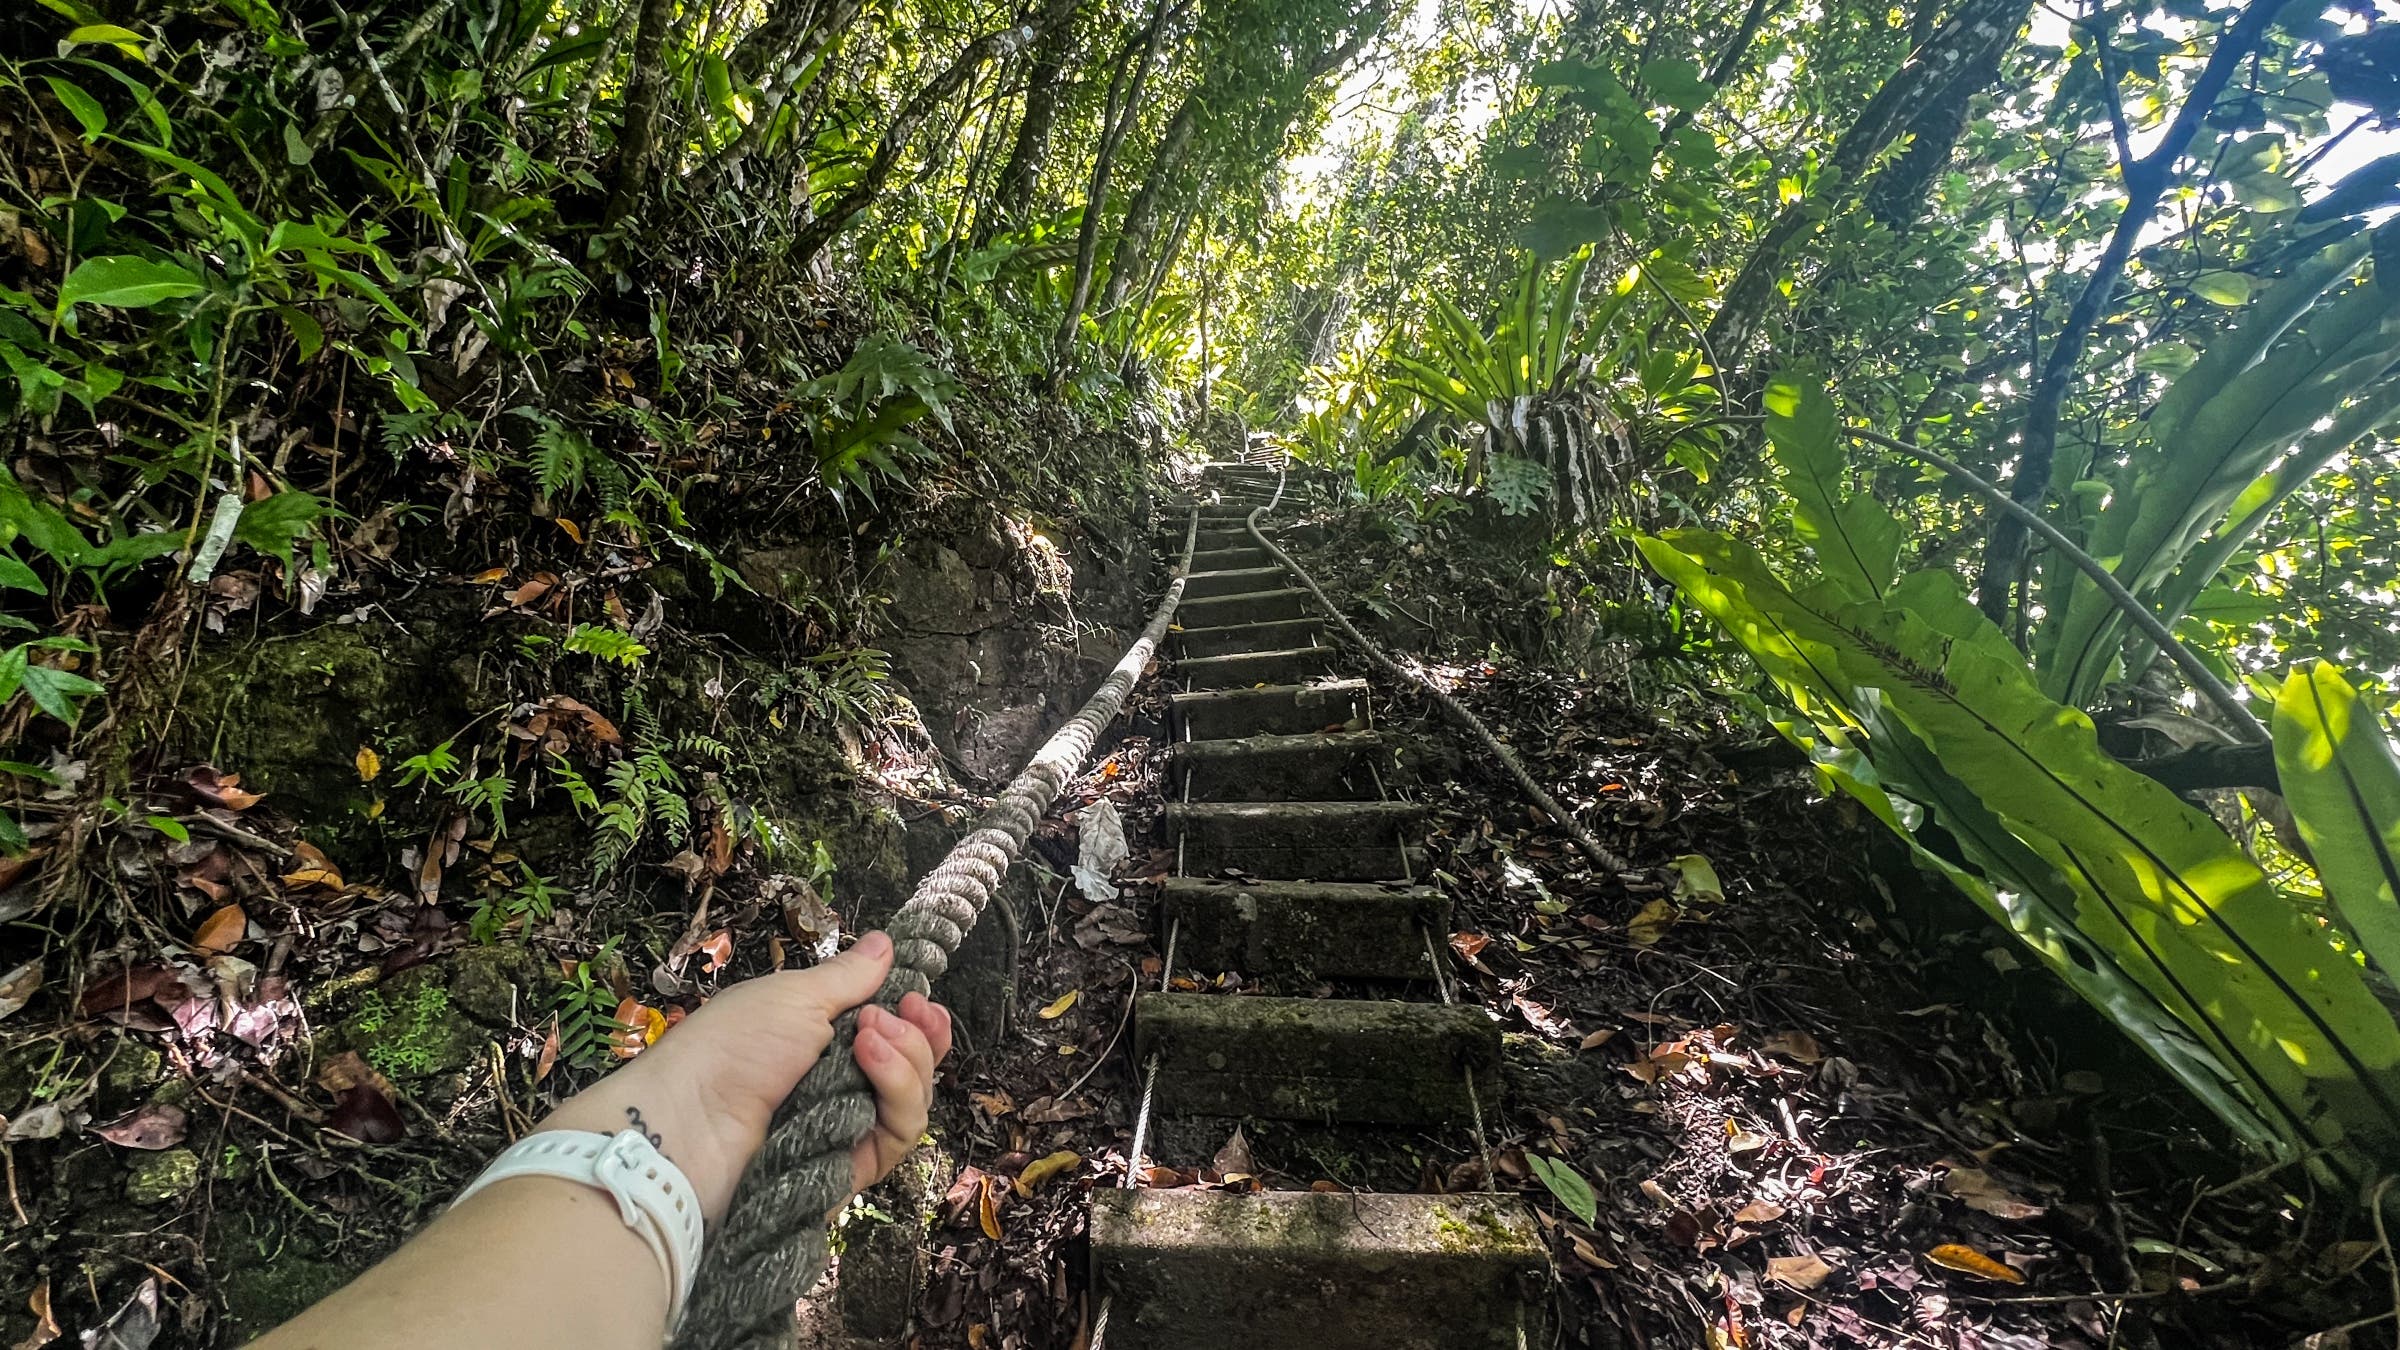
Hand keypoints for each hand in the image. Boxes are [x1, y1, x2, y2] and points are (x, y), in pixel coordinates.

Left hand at [532, 930, 953, 1222]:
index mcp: (828, 1045)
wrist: (690, 1119)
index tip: (918, 998)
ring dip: (906, 1063)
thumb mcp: (793, 996)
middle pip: (915, 1071)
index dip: (920, 1021)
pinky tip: (870, 1063)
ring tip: (870, 1039)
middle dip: (919, 1039)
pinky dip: (896, 1097)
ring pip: (912, 1105)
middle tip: (891, 1015)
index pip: (897, 1038)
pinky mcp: (848, 1168)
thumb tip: (886, 942)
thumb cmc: (733, 1045)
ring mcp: (846, 1130)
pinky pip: (896, 1139)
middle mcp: (843, 1088)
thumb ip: (848, 978)